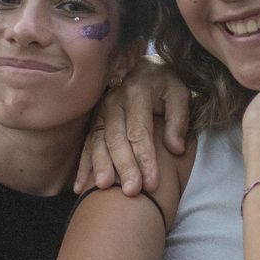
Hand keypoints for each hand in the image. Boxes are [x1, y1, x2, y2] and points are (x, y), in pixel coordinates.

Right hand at [74, 56, 191, 195]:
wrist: (141, 67)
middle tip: (131, 192)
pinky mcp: (93, 121)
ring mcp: (100, 112)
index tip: (152, 183)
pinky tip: (81, 187)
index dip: (145, 158)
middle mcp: (114, 101)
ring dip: (100, 166)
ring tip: (104, 188)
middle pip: (117, 139)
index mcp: (136, 93)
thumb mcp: (179, 92)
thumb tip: (176, 149)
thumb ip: (179, 119)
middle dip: (124, 166)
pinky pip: (87, 145)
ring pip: (98, 142)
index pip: (140, 131)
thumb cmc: (164, 84)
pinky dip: (83, 167)